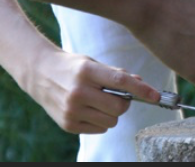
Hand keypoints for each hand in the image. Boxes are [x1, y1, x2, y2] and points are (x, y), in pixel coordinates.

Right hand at [27, 51, 160, 133]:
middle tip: (117, 96)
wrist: (39, 73)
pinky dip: (99, 121)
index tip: (156, 96)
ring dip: (111, 114)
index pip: (120, 82)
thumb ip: (117, 74)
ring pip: (111, 121)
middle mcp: (78, 92)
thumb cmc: (72, 67)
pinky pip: (99, 129)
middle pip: (118, 107)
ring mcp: (71, 110)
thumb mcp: (92, 64)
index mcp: (86, 72)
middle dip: (124, 103)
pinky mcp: (67, 124)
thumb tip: (142, 85)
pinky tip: (88, 109)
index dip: (142, 90)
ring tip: (99, 102)